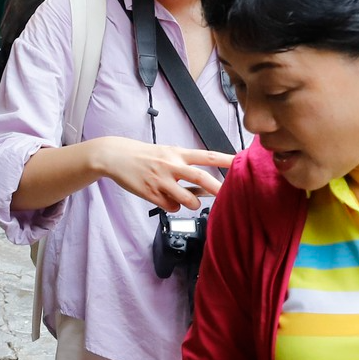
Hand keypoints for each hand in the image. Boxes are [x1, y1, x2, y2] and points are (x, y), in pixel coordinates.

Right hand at [87, 136, 231, 211]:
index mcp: (177, 153)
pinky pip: (171, 207)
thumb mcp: (167, 152)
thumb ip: (184, 164)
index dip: (225, 159)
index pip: (206, 156)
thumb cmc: (145, 156)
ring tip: (189, 200)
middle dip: (217, 188)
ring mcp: (161, 180)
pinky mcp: (151, 194)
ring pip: (187, 199)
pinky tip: (166, 199)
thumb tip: (203, 182)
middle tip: (228, 195)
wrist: (117, 156)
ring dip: (193, 202)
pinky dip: (173, 206)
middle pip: (201, 178)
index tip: (241, 161)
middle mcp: (171, 165)